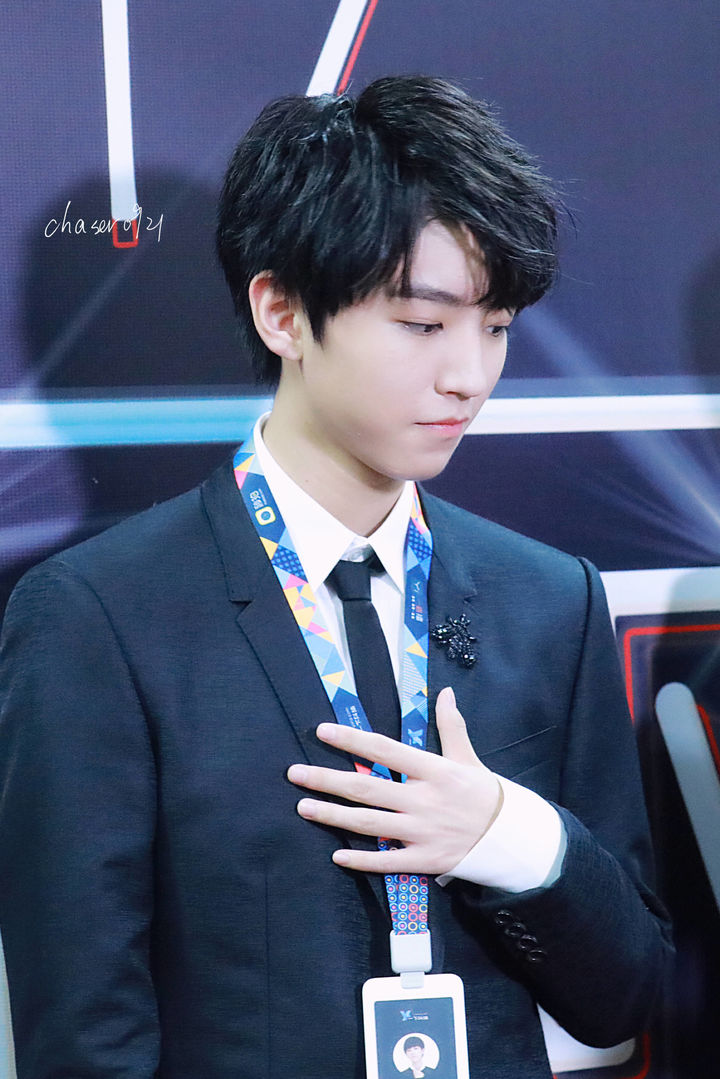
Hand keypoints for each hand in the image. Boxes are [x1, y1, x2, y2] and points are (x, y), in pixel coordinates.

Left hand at [286, 687, 501, 874]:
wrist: (512, 837)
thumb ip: (451, 725)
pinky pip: (388, 862)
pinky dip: (362, 860)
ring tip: (303, 807)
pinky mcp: (426, 860)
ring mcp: (423, 832)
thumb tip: (444, 693)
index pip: (385, 750)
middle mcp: (424, 800)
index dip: (352, 740)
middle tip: (294, 773)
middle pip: (367, 788)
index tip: (322, 732)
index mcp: (434, 770)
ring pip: (370, 824)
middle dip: (327, 780)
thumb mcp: (468, 756)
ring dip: (333, 816)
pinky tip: (337, 855)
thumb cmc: (484, 792)